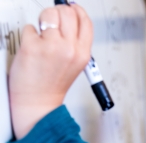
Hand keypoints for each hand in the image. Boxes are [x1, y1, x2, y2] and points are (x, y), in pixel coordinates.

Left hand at [9, 4, 92, 138]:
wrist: (38, 101)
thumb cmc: (54, 84)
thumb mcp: (75, 64)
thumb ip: (75, 42)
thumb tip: (69, 18)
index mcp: (83, 54)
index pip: (85, 21)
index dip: (76, 10)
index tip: (70, 7)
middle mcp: (70, 49)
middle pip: (67, 12)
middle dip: (58, 13)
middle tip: (52, 23)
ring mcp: (51, 47)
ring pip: (48, 14)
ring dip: (43, 21)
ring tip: (42, 36)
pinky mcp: (32, 46)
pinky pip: (30, 28)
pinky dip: (29, 35)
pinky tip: (33, 48)